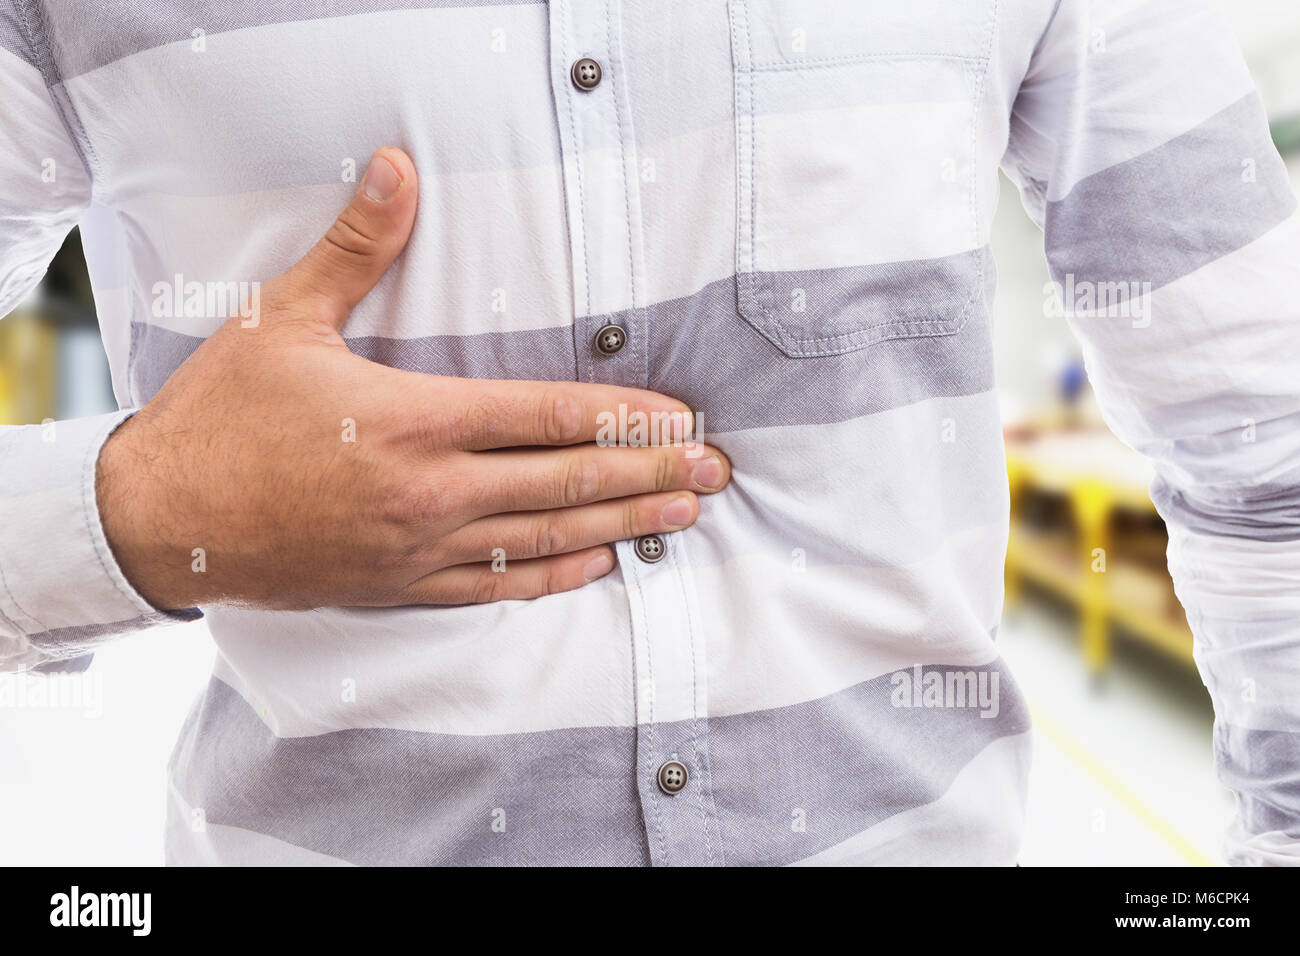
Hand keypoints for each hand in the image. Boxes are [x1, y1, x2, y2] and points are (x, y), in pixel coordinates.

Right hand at [96, 148, 729, 610]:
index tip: (682, 417)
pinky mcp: (401, 585)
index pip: (547, 416)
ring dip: (621, 524)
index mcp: (414, 421)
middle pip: (565, 481)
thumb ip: (355, 249)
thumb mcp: (282, 319)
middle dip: (649, 473)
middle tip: (715, 472)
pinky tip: (598, 566)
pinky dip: (554, 577)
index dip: (625, 416)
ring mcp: (419, 547)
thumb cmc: (221, 417)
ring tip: (682, 516)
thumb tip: (395, 168)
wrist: (161, 521)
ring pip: (544, 538)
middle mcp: (430, 492)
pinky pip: (496, 588)